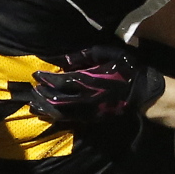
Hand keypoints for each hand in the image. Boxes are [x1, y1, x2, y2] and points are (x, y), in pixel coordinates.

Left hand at [27, 45, 165, 122]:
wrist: (143, 94)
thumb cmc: (127, 69)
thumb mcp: (109, 54)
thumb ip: (85, 55)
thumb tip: (64, 59)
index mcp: (89, 80)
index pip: (60, 81)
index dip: (46, 78)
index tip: (36, 74)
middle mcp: (85, 97)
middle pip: (56, 99)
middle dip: (42, 94)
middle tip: (31, 89)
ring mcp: (88, 111)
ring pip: (60, 112)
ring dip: (45, 107)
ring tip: (33, 104)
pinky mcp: (91, 119)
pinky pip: (69, 119)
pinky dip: (55, 116)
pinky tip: (47, 113)